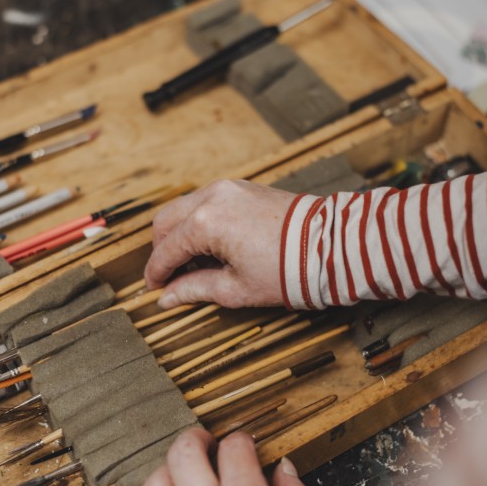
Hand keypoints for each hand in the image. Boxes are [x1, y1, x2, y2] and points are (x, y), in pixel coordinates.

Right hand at [144, 179, 296, 308]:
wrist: (331, 247)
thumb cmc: (288, 269)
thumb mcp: (236, 288)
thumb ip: (195, 289)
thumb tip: (167, 298)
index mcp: (205, 222)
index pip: (166, 249)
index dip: (157, 273)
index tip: (155, 289)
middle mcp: (212, 197)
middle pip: (167, 221)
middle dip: (163, 249)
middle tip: (170, 277)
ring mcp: (229, 188)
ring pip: (185, 208)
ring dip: (181, 233)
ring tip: (193, 264)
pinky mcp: (244, 188)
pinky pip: (207, 201)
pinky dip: (200, 221)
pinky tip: (212, 246)